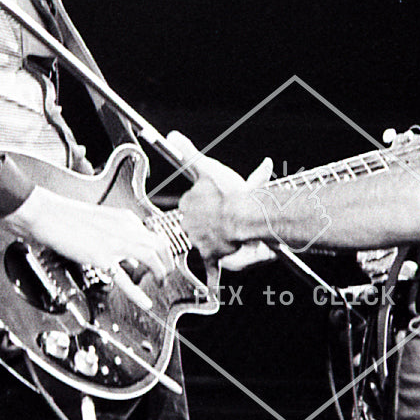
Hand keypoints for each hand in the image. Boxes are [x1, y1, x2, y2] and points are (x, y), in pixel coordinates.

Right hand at [4, 185, 171, 309]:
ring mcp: (113, 242)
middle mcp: (124, 228)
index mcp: (125, 219)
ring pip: (150, 257)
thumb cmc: (66, 217)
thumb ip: (118, 239)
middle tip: (167, 275)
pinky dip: (138, 293)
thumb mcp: (99, 223)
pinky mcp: (100, 256)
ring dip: (160, 272)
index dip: (162, 252)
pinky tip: (145, 302)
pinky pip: (124, 279)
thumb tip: (131, 260)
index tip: (163, 262)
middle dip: (168, 262)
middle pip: (159, 244)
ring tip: (160, 284)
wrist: (46, 212)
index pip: (152, 236)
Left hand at [165, 131, 271, 264]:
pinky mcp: (214, 256)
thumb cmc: (231, 192)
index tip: (219, 200)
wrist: (247, 216)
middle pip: (199, 224)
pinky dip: (214, 275)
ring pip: (207, 241)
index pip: (193, 205)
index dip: (206, 202)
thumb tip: (173, 135)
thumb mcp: (208, 167)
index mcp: (189, 205)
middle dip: (212, 221)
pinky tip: (212, 283)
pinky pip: (212, 268)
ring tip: (233, 232)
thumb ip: (189, 153)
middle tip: (227, 216)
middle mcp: (191, 225)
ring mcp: (201, 242)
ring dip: (218, 239)